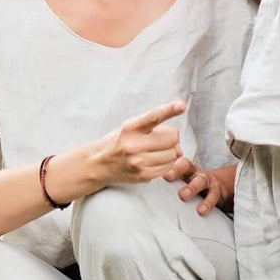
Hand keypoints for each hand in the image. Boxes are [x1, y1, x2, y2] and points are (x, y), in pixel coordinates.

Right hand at [54, 101, 185, 199]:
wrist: (98, 164)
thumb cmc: (118, 142)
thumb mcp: (129, 127)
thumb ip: (152, 128)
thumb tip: (177, 143)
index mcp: (130, 128)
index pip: (153, 116)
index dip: (169, 110)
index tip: (182, 105)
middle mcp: (133, 144)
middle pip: (172, 137)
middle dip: (171, 138)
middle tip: (161, 140)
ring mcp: (138, 162)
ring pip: (173, 154)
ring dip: (170, 152)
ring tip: (156, 151)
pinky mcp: (142, 175)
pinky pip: (168, 167)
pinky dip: (166, 164)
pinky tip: (155, 161)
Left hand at [163, 157, 235, 215]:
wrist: (219, 187)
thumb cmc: (191, 184)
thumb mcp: (181, 179)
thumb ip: (166, 180)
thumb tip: (140, 182)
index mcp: (183, 168)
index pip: (174, 159)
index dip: (166, 163)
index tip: (156, 169)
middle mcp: (194, 171)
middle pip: (187, 165)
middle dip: (177, 170)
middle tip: (167, 177)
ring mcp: (207, 181)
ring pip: (201, 180)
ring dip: (192, 187)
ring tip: (183, 196)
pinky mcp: (217, 192)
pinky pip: (213, 197)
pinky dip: (207, 204)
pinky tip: (201, 211)